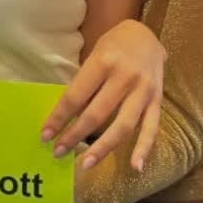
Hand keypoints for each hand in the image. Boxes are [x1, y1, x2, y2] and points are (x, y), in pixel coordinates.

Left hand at [41, 20, 165, 171]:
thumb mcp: (94, 56)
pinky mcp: (157, 100)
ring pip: (123, 126)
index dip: (59, 118)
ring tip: (85, 164)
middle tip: (58, 152)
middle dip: (74, 136)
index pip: (76, 96)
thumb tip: (67, 118)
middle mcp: (125, 77)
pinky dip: (144, 148)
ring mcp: (144, 90)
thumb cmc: (113, 45)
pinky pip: (152, 128)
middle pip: (96, 114)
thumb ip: (85, 84)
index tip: (45, 136)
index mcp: (104, 62)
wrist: (146, 35)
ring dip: (103, 148)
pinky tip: (135, 167)